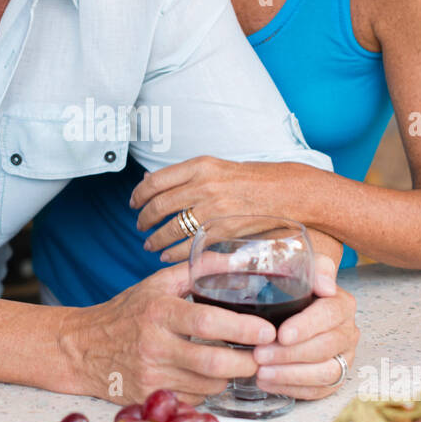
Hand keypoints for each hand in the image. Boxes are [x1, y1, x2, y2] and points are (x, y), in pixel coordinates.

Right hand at [59, 264, 277, 406]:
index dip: (242, 328)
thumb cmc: (127, 312)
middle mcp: (154, 346)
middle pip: (214, 363)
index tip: (267, 330)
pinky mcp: (149, 397)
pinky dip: (207, 389)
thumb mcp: (157, 284)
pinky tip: (203, 375)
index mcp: (159, 311)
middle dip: (247, 362)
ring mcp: (151, 375)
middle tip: (262, 354)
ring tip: (234, 362)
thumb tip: (237, 258)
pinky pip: (194, 398)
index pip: (208, 321)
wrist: (82, 348)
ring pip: (209, 385)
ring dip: (229, 376)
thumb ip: (197, 269)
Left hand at [131, 156, 304, 261]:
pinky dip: (173, 252)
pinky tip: (167, 256)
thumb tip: (153, 182)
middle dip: (144, 220)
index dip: (139, 194)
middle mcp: (204, 185)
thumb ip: (186, 176)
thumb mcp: (217, 167)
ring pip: (171, 227)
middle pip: (159, 206)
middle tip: (140, 227)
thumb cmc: (253, 179)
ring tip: (150, 245)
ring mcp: (213, 208)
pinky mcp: (222, 230)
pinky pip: (188, 244)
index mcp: (200, 166)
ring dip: (155, 239)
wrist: (287, 191)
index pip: (155, 181)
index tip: (133, 203)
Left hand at [250, 255, 358, 399]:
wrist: (291, 302)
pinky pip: (318, 390)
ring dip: (291, 375)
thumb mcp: (300, 268)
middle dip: (290, 354)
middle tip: (260, 355)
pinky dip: (291, 389)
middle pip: (326, 347)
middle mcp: (347, 332)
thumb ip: (314, 268)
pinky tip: (267, 382)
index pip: (330, 315)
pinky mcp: (334, 378)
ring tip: (261, 372)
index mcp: (342, 304)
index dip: (307, 326)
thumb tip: (325, 285)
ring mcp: (343, 357)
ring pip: (325, 373)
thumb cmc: (293, 286)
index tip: (281, 334)